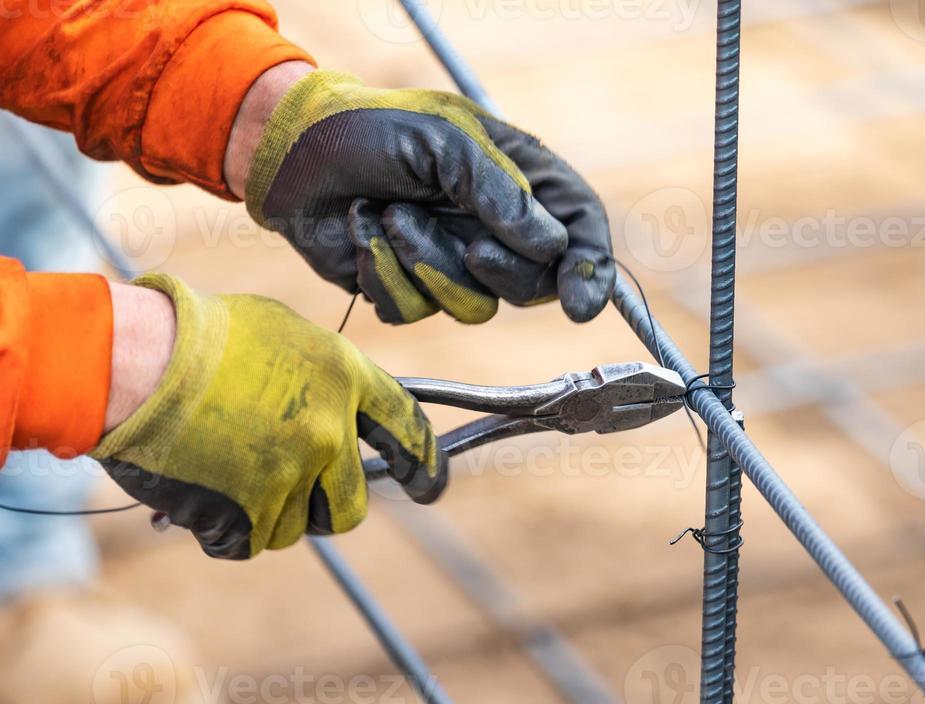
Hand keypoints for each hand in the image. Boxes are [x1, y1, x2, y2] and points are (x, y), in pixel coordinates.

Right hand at [92, 275, 445, 558]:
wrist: (133, 361)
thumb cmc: (195, 333)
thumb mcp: (281, 331)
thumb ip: (321, 375)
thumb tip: (337, 407)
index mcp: (345, 379)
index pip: (410, 428)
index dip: (425, 462)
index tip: (430, 485)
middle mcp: (329, 433)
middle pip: (352, 504)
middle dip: (328, 506)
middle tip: (294, 494)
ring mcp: (288, 476)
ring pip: (296, 527)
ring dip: (266, 513)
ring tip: (224, 472)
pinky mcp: (245, 513)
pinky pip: (248, 543)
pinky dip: (225, 530)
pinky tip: (200, 494)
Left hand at [229, 67, 614, 324]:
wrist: (289, 152)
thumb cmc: (370, 128)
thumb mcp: (444, 141)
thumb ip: (501, 192)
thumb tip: (551, 246)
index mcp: (520, 181)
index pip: (581, 231)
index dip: (591, 271)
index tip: (579, 303)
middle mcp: (494, 228)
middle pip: (533, 285)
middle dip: (498, 272)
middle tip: (469, 245)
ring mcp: (453, 262)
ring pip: (473, 306)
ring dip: (427, 263)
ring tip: (389, 214)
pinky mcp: (409, 288)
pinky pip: (416, 311)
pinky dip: (385, 274)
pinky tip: (363, 230)